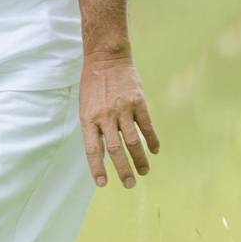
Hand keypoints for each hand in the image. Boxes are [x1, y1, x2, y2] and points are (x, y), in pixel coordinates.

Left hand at [79, 51, 158, 188]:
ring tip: (143, 172)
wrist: (106, 57)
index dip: (97, 168)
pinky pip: (146, 126)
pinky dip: (152, 140)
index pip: (92, 149)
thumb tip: (103, 153)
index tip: (102, 184)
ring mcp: (122, 109)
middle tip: (129, 184)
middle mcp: (105, 116)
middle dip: (123, 171)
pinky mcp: (138, 102)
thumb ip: (93, 127)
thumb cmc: (93, 83)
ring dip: (139, 159)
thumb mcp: (85, 105)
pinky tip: (155, 150)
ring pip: (133, 142)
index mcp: (88, 118)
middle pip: (115, 150)